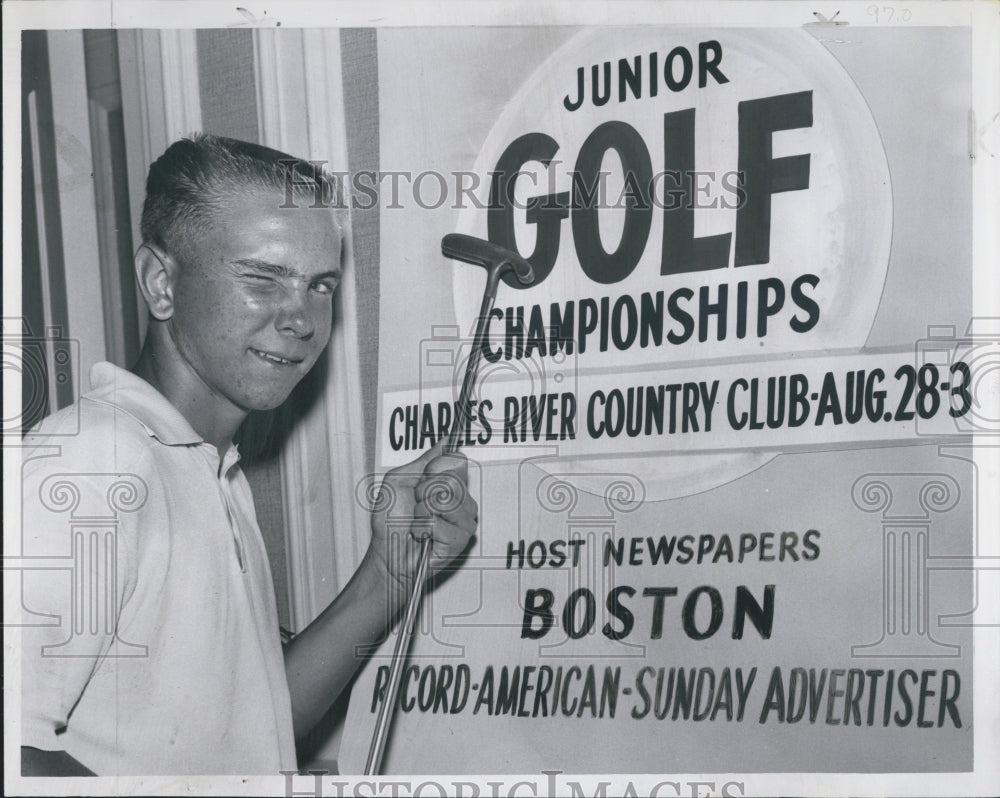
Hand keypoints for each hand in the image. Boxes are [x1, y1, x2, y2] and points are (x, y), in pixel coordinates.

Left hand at [368, 442, 477, 593]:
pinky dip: (423, 530)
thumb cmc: (391, 521)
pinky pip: (441, 524)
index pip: (456, 460)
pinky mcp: (460, 539)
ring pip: (448, 502)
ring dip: (423, 512)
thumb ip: (424, 461)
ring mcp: (463, 519)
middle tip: (416, 504)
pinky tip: (423, 536)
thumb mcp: (399, 480)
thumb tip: (445, 442)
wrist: (387, 551)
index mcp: (447, 483)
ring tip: (419, 521)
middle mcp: (460, 499)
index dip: (436, 468)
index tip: (422, 479)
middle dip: (425, 492)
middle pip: (453, 480)